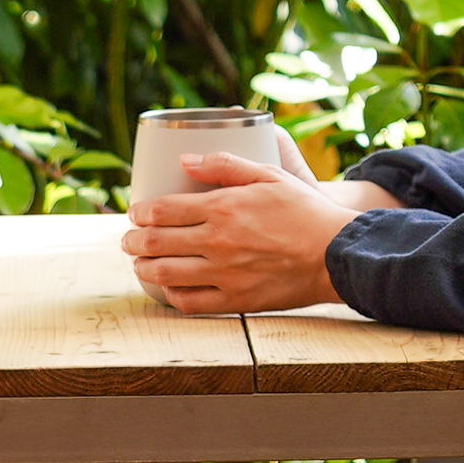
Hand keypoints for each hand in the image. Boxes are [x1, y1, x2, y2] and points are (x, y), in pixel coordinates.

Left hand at [121, 151, 373, 313]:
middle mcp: (218, 242)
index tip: (134, 211)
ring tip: (140, 263)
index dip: (140, 211)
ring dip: (144, 268)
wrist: (335, 254)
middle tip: (128, 239)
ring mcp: (225, 275)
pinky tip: (169, 288)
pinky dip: (172, 296)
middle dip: (133, 240)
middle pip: (156, 243)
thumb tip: (185, 159)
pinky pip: (191, 303)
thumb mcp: (268, 174)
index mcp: (224, 207)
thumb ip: (225, 164)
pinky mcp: (236, 301)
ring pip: (166, 274)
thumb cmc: (304, 211)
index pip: (163, 210)